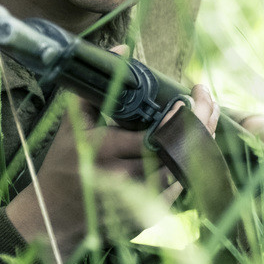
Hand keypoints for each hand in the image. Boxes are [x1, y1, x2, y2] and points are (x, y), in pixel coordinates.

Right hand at [6, 84, 217, 262]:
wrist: (55, 215)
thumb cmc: (64, 162)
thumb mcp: (73, 123)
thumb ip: (95, 86)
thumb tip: (122, 48)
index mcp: (102, 150)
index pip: (153, 134)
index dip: (179, 117)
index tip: (191, 95)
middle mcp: (122, 177)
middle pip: (176, 150)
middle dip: (200, 124)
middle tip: (207, 100)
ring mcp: (137, 199)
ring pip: (184, 169)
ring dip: (201, 142)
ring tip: (209, 115)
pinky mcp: (148, 214)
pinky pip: (182, 187)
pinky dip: (192, 164)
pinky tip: (198, 142)